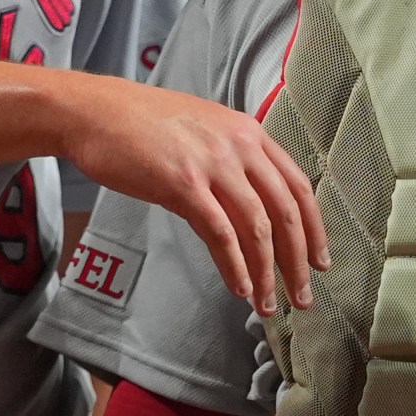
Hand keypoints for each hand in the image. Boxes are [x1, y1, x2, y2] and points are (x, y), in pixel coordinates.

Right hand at [58, 77, 326, 315]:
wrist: (96, 112)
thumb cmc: (142, 124)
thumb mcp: (204, 129)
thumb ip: (234, 158)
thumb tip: (254, 201)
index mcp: (248, 133)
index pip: (298, 186)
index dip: (314, 229)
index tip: (319, 261)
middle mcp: (238, 145)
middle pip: (285, 211)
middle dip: (298, 260)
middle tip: (301, 295)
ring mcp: (211, 164)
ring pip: (256, 228)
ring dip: (266, 272)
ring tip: (267, 303)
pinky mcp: (182, 183)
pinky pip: (219, 233)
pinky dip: (233, 265)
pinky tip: (238, 286)